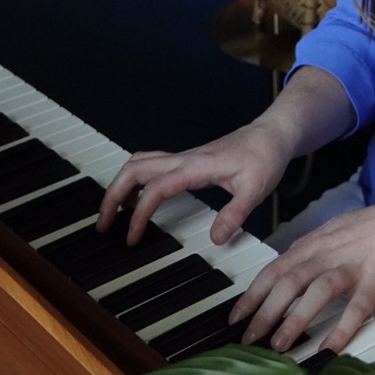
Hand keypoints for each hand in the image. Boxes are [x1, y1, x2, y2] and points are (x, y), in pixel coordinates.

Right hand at [97, 119, 290, 247]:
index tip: (132, 237)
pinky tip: (136, 197)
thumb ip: (235, 214)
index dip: (140, 213)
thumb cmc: (264, 157)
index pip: (156, 188)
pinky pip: (149, 164)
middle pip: (134, 169)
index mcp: (196, 166)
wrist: (270, 135)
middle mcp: (183, 159)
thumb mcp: (256, 190)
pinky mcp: (185, 160)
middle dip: (112, 195)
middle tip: (103, 224)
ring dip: (120, 185)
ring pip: (137, 163)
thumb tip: (215, 238)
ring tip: (113, 213)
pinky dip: (134, 179)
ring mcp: (182, 158)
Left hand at [233, 191, 374, 353]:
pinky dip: (342, 328)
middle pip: (288, 283)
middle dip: (264, 313)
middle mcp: (327, 255)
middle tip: (248, 340)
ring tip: (279, 346)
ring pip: (316, 292)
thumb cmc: (372, 229)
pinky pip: (356, 307)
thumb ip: (308, 251)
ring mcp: (352, 267)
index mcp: (313, 245)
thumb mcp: (332, 232)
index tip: (235, 318)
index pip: (273, 270)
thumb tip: (284, 267)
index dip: (252, 295)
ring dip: (294, 320)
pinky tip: (329, 348)